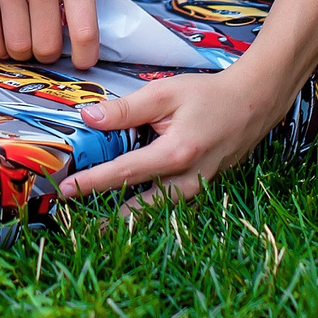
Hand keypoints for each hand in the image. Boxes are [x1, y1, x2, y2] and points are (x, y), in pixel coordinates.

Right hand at [0, 0, 106, 66]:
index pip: (85, 32)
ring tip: (23, 43)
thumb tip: (99, 18)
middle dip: (48, 55)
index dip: (85, 57)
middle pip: (46, 46)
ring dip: (21, 52)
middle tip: (45, 47)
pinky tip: (2, 39)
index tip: (82, 62)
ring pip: (16, 45)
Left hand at [55, 64, 291, 210]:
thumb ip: (126, 109)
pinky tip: (128, 210)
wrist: (252, 105)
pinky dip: (148, 212)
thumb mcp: (164, 94)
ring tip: (96, 224)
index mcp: (175, 154)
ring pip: (156, 214)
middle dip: (106, 217)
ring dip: (126, 219)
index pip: (123, 173)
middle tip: (75, 220)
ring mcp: (197, 191)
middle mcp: (187, 181)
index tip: (65, 190)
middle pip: (138, 208)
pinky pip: (170, 208)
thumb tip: (88, 118)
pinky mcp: (202, 192)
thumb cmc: (208, 96)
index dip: (91, 183)